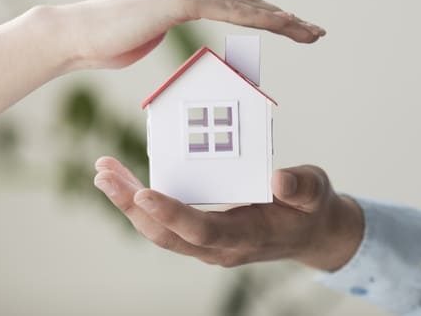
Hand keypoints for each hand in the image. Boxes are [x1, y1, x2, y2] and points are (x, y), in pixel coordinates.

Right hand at [49, 0, 324, 69]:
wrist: (80, 35)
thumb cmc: (113, 38)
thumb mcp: (154, 26)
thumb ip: (178, 18)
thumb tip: (190, 24)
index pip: (237, 0)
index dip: (269, 14)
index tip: (295, 27)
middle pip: (248, 0)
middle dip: (285, 19)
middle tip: (315, 32)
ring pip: (245, 5)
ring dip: (282, 20)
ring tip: (310, 33)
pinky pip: (228, 12)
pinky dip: (258, 19)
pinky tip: (284, 25)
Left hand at [93, 157, 362, 270]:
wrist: (312, 234)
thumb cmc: (311, 209)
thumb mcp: (316, 191)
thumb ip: (301, 187)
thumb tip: (280, 178)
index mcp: (246, 236)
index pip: (201, 229)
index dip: (172, 213)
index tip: (143, 191)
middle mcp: (220, 247)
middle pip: (166, 234)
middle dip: (131, 206)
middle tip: (104, 175)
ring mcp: (208, 244)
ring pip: (159, 231)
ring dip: (130, 203)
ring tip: (105, 173)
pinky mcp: (203, 235)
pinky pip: (165, 224)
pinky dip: (143, 203)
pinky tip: (128, 183)